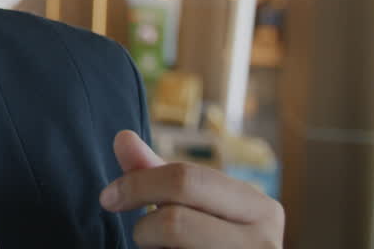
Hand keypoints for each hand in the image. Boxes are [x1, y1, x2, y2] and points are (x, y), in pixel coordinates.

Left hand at [99, 130, 283, 248]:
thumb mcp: (192, 204)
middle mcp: (265, 242)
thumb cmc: (211, 241)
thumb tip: (122, 137)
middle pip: (175, 221)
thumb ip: (157, 174)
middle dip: (145, 227)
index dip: (138, 184)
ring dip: (153, 248)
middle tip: (138, 235)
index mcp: (260, 208)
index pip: (186, 180)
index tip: (108, 197)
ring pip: (172, 245)